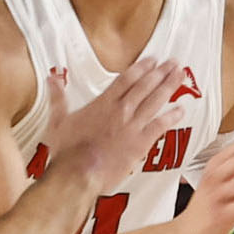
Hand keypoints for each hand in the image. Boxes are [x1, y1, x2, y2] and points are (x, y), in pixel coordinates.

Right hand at [43, 58, 182, 194]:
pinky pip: (160, 126)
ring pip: (155, 101)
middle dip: (161, 72)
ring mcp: (132, 126)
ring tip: (180, 75)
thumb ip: (58, 98)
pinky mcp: (140, 143)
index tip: (153, 59)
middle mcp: (121, 110)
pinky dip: (171, 117)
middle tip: (174, 62)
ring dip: (169, 86)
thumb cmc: (67, 150)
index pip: (126, 79)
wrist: (78, 173)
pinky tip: (181, 110)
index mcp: (103, 103)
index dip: (142, 67)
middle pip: (145, 86)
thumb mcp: (58, 120)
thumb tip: (52, 79)